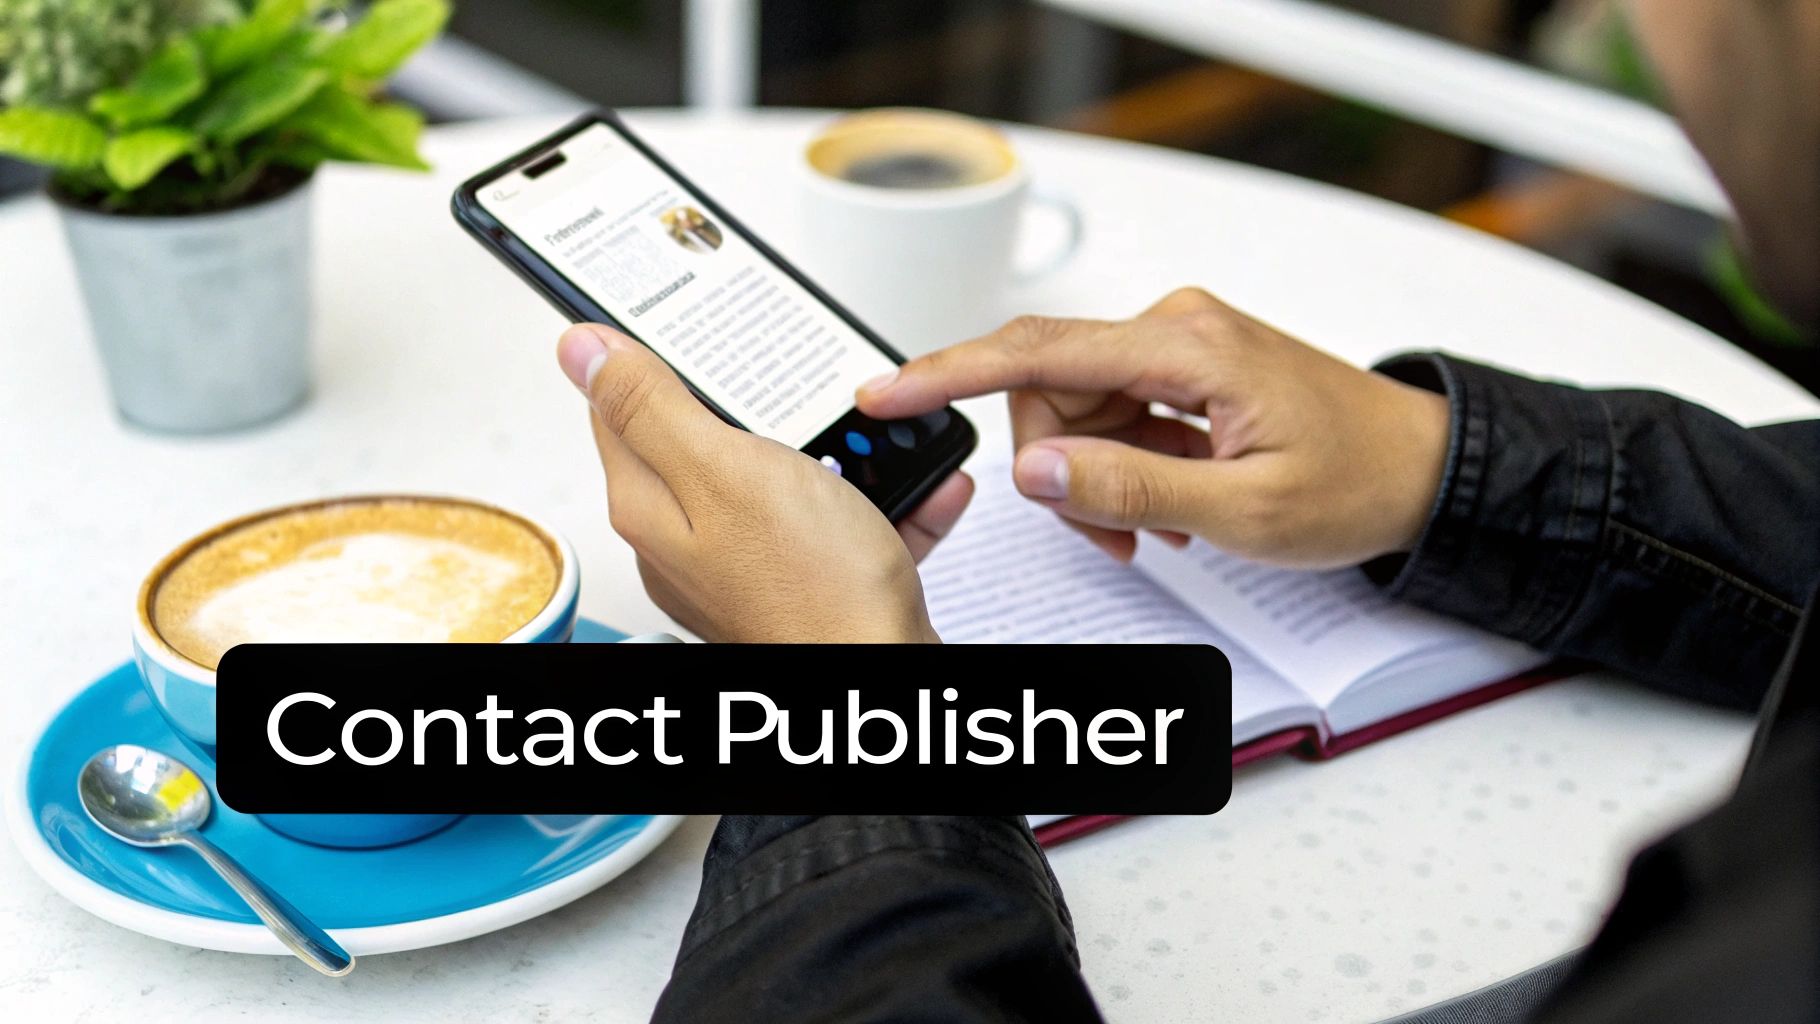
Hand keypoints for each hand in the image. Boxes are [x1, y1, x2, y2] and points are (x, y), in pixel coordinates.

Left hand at [557, 323, 970, 641]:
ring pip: (782, 480)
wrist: (880, 671)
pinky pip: (838, 523)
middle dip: (761, 409)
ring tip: (870, 442)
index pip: (620, 410)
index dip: (655, 361)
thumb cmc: (811, 587)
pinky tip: (911, 487)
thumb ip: (652, 407)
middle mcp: (687, 540)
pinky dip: (877, 501)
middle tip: (799, 393)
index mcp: (651, 506)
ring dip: (834, 453)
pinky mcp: (802, 583)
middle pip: (704, 442)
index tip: (698, 335)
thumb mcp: (724, 469)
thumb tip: (581, 351)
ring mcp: (745, 565)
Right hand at [856, 287, 1448, 568]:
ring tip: (1159, 527)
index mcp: (1187, 347)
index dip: (949, 373)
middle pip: (1050, 393)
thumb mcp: (1243, 511)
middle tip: (1120, 534)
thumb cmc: (1357, 481)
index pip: (1038, 351)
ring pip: (1075, 413)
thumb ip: (1130, 489)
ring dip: (1098, 479)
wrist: (1423, 468)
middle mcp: (1175, 328)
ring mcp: (1177, 346)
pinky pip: (1112, 417)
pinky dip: (1122, 469)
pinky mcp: (1182, 369)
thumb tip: (1034, 469)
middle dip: (1062, 471)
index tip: (888, 392)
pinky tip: (1168, 504)